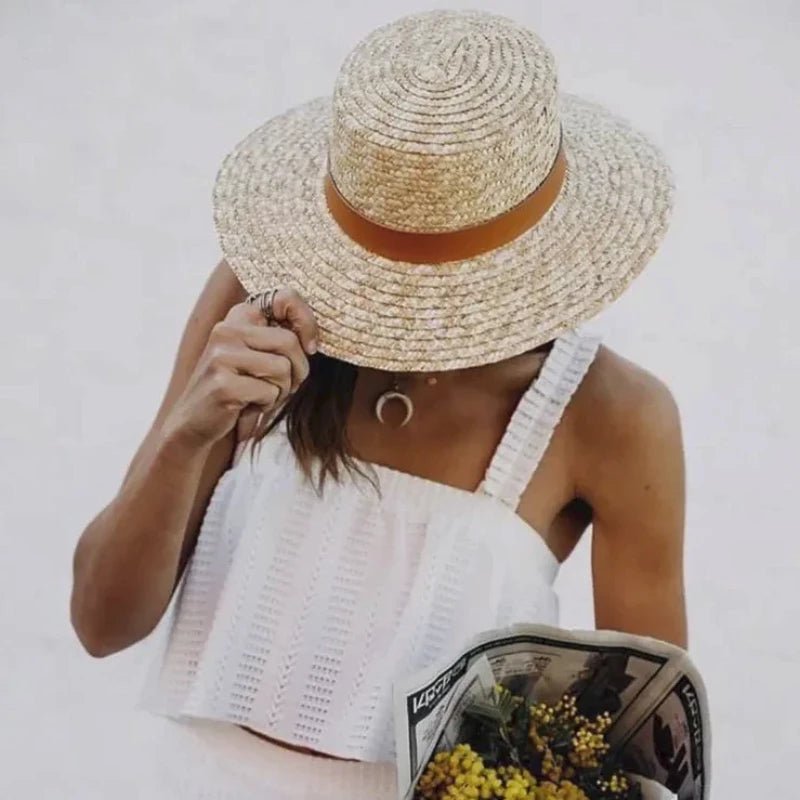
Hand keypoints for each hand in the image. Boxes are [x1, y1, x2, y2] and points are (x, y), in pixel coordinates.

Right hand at [163, 287, 318, 446]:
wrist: (194, 423)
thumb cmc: (237, 390)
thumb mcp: (258, 356)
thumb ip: (281, 340)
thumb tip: (312, 342)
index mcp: (237, 317)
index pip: (286, 298)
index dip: (307, 322)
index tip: (311, 347)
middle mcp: (226, 330)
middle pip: (289, 342)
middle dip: (298, 371)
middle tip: (283, 386)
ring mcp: (221, 356)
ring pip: (282, 369)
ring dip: (280, 391)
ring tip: (258, 396)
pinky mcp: (223, 384)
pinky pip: (269, 392)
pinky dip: (265, 405)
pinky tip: (245, 407)